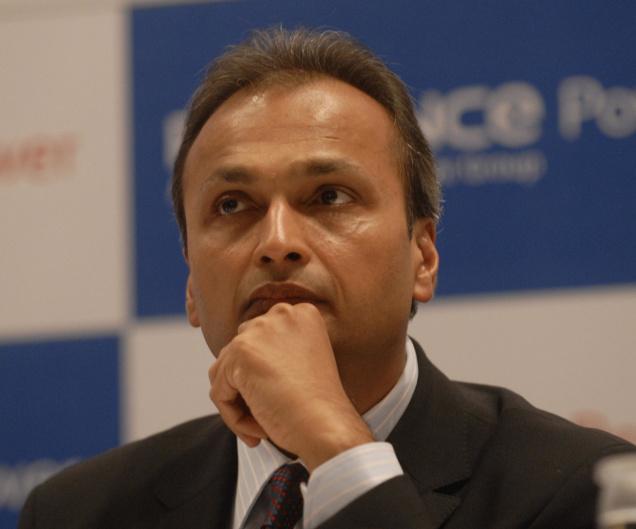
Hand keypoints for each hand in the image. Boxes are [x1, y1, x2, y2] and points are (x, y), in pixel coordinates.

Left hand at [209, 302, 372, 469]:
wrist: (326, 425)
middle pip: (240, 353)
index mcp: (302, 314)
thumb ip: (275, 353)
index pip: (261, 341)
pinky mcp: (240, 353)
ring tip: (263, 427)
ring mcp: (259, 331)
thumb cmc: (319, 406)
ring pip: (225, 373)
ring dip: (239, 404)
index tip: (280, 399)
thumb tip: (238, 366)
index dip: (264, 376)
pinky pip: (219, 392)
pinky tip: (260, 429)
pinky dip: (233, 417)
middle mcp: (281, 314)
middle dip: (247, 387)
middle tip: (268, 416)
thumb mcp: (304, 365)